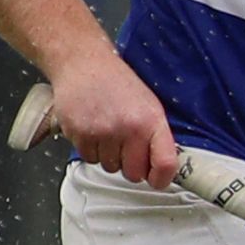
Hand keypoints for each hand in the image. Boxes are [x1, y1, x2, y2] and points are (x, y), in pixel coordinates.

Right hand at [46, 49, 179, 187]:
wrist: (83, 64)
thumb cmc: (117, 83)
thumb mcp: (149, 105)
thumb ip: (156, 136)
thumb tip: (161, 168)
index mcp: (151, 121)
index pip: (165, 164)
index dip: (162, 179)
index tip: (157, 181)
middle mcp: (128, 128)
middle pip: (133, 173)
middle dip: (130, 166)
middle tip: (126, 147)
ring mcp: (102, 132)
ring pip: (110, 168)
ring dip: (109, 156)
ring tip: (107, 132)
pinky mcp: (79, 134)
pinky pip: (89, 158)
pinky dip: (91, 149)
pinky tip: (93, 130)